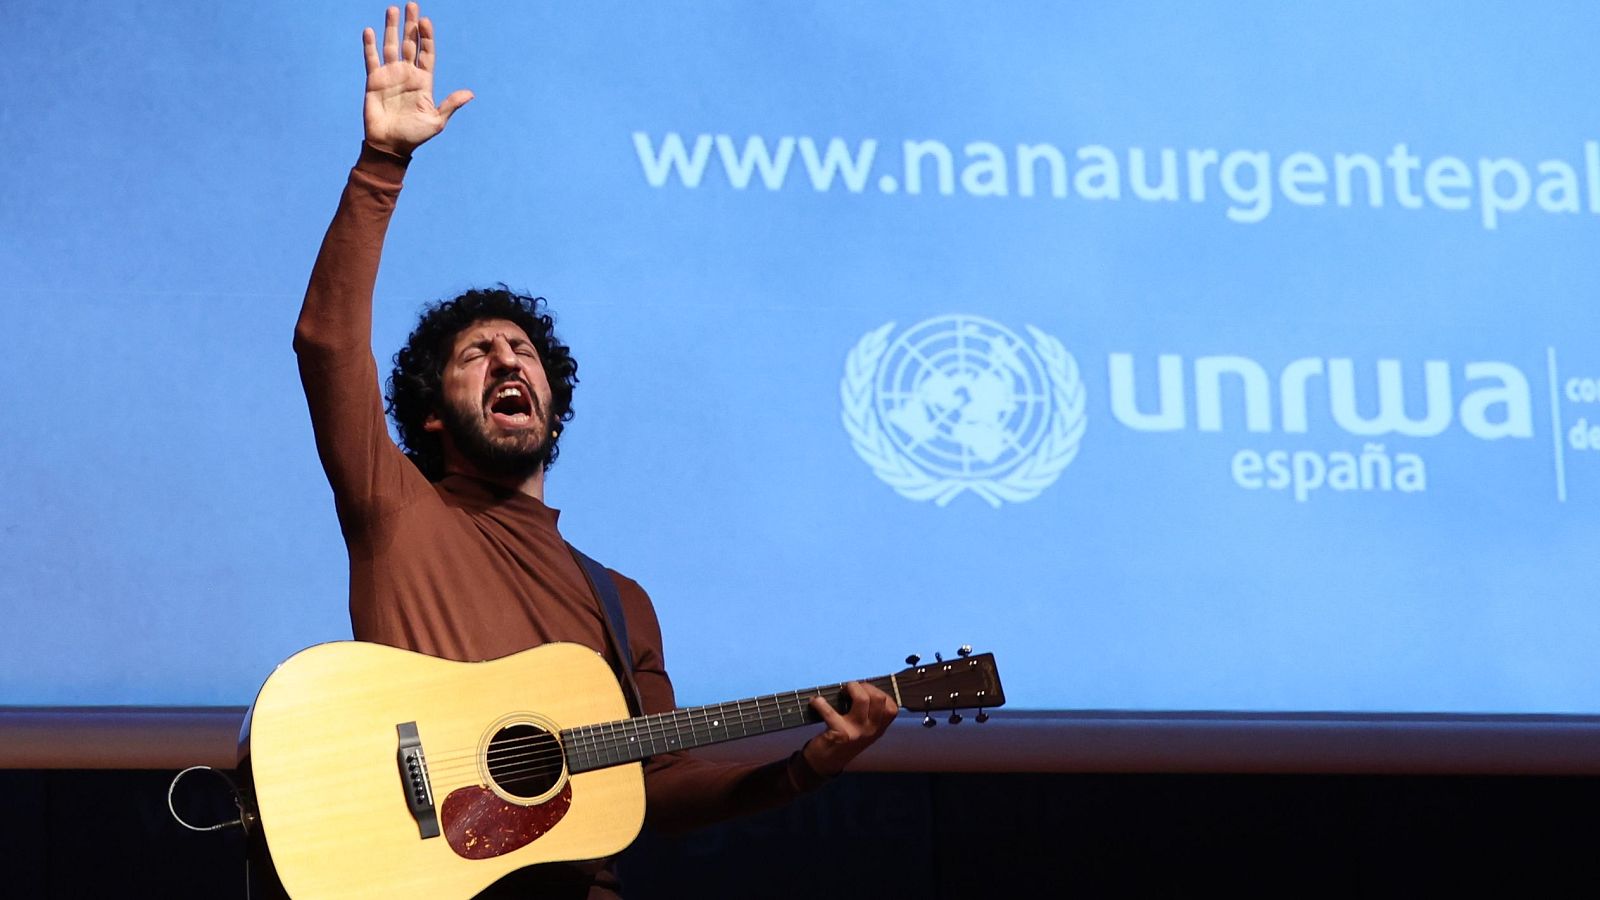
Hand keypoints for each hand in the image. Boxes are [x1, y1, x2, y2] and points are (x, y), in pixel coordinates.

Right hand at [362, 3, 472, 155]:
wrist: (390, 145)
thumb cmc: (415, 136)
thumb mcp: (436, 121)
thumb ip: (450, 104)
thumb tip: (470, 94)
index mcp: (424, 81)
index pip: (426, 53)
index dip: (427, 37)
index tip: (426, 22)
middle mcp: (407, 74)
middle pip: (410, 43)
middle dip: (411, 25)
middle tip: (412, 4)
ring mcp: (390, 75)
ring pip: (391, 46)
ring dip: (391, 28)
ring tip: (392, 9)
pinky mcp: (374, 80)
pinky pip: (371, 59)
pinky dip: (370, 45)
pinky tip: (370, 31)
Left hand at [803, 682, 897, 775]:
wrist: (826, 764)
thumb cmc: (843, 741)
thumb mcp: (863, 731)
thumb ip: (868, 714)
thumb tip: (859, 687)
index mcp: (879, 729)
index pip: (891, 707)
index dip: (878, 693)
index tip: (865, 691)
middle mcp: (871, 731)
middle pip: (878, 698)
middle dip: (863, 686)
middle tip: (850, 689)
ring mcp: (857, 733)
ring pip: (862, 699)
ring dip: (850, 688)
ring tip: (841, 692)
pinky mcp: (840, 734)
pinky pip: (830, 711)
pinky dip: (820, 703)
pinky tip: (816, 702)